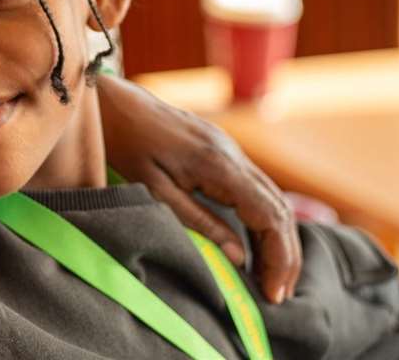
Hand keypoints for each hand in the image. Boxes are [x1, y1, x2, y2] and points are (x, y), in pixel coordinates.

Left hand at [96, 75, 300, 302]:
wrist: (113, 103)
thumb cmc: (125, 145)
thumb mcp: (154, 190)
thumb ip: (198, 222)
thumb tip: (238, 257)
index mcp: (220, 164)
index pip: (270, 216)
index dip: (278, 257)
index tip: (274, 294)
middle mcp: (234, 154)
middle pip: (280, 209)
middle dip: (285, 255)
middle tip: (278, 295)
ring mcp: (230, 149)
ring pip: (273, 198)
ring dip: (277, 239)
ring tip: (270, 278)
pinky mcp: (222, 151)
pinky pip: (256, 189)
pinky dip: (263, 220)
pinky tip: (254, 245)